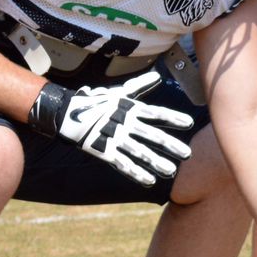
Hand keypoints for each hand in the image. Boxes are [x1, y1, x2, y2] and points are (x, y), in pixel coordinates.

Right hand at [32, 72, 193, 186]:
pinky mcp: (104, 151)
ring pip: (139, 152)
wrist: (67, 113)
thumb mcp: (120, 92)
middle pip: (152, 135)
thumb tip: (157, 75)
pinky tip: (149, 181)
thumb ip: (140, 85)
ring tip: (171, 171)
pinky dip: (136, 173)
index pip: (156, 113)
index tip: (189, 123)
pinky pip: (123, 164)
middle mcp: (125, 123)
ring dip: (156, 162)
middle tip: (188, 154)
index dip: (173, 118)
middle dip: (170, 145)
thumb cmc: (98, 102)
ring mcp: (115, 137)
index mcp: (130, 109)